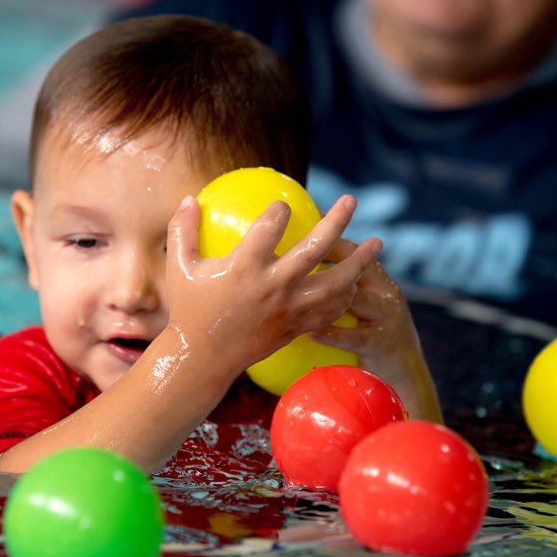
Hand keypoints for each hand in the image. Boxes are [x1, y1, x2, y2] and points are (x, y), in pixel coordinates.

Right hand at [166, 194, 380, 379]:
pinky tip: (355, 281)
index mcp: (244, 268)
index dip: (279, 211)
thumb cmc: (189, 310)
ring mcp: (288, 309)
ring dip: (359, 262)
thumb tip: (188, 198)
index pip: (270, 227)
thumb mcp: (180, 268)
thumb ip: (182, 230)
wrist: (203, 358)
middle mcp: (272, 286)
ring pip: (334, 283)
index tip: (283, 206)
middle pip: (315, 249)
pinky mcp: (295, 327)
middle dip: (336, 221)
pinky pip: (329, 310)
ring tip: (377, 243)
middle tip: (352, 200)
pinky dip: (346, 294)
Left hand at [311, 236, 441, 421]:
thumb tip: (295, 271)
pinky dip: (331, 333)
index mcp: (377, 278)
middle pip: (355, 266)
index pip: (350, 249)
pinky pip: (353, 336)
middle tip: (294, 257)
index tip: (298, 232)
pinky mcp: (381, 343)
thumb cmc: (370, 333)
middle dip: (325, 257)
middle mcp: (385, 291)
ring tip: (298, 293)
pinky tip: (310, 331)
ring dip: (327, 295)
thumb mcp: (362, 304)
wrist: (403, 371)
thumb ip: (338, 286)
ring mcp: (386, 316)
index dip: (324, 237)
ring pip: (356, 298)